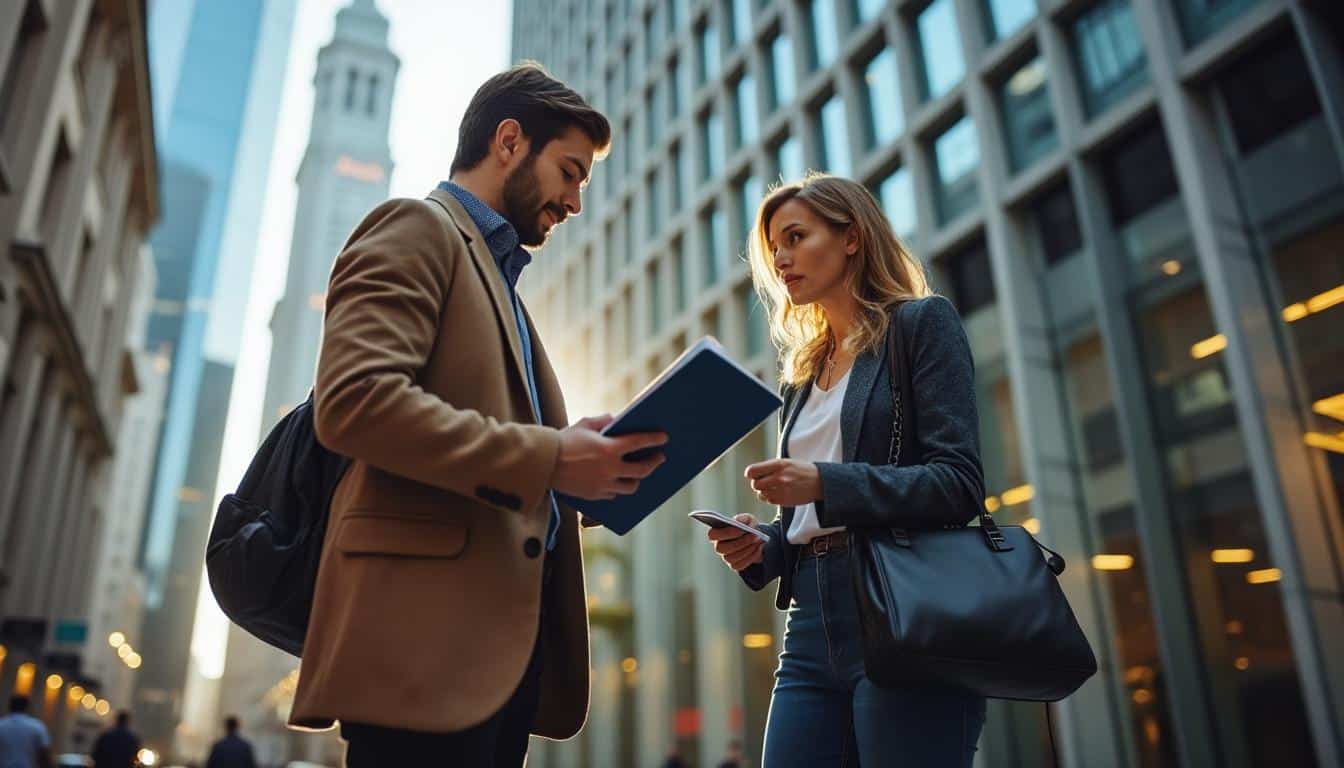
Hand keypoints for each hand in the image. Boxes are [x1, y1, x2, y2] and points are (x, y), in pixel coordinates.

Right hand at [551, 414, 667, 499]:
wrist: (543, 463)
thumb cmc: (563, 440)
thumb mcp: (584, 424)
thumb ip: (603, 421)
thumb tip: (616, 420)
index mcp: (609, 449)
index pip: (639, 443)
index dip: (654, 439)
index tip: (664, 438)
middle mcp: (610, 469)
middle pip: (642, 470)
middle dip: (653, 463)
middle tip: (659, 458)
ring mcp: (603, 485)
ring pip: (630, 487)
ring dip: (637, 479)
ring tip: (638, 474)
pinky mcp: (594, 495)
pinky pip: (613, 494)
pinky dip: (618, 487)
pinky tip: (619, 481)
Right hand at [708, 513, 764, 570]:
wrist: (756, 538)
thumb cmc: (748, 526)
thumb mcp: (748, 519)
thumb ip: (743, 519)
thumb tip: (739, 523)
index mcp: (717, 533)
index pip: (712, 535)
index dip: (726, 533)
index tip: (740, 529)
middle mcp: (719, 546)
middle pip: (722, 548)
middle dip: (740, 542)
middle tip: (754, 535)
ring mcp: (726, 557)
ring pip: (732, 557)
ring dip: (747, 549)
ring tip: (758, 540)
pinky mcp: (734, 565)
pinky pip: (740, 565)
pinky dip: (751, 556)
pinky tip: (759, 548)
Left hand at [745, 459, 821, 506]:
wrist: (820, 482)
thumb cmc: (802, 470)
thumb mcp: (786, 462)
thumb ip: (769, 467)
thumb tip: (752, 473)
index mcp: (777, 465)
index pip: (751, 471)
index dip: (751, 474)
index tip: (754, 474)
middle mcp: (778, 478)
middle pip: (755, 485)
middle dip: (758, 483)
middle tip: (766, 481)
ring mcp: (781, 490)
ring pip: (761, 494)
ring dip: (764, 492)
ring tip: (775, 487)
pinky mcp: (784, 501)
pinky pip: (769, 501)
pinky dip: (771, 498)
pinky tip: (779, 493)